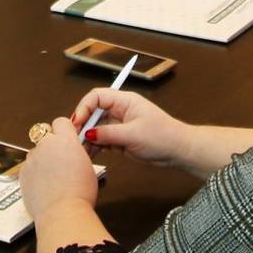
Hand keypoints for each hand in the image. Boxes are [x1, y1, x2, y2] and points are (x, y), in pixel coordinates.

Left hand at [18, 118, 100, 217]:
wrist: (62, 213)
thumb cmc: (80, 194)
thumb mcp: (88, 167)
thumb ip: (77, 153)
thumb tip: (73, 153)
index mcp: (65, 140)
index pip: (61, 122)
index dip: (64, 130)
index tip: (66, 138)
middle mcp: (46, 145)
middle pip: (45, 134)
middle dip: (51, 143)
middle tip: (60, 160)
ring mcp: (32, 159)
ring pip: (35, 152)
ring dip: (42, 159)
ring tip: (52, 178)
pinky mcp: (23, 173)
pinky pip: (28, 167)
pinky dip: (34, 173)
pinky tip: (44, 186)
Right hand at [68, 89, 190, 167]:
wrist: (178, 151)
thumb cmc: (162, 136)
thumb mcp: (133, 134)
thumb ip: (108, 133)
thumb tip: (88, 133)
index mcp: (124, 101)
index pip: (96, 97)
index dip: (84, 107)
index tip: (77, 122)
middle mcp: (120, 111)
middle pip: (93, 113)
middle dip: (82, 125)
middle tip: (74, 139)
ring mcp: (119, 125)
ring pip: (96, 128)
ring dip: (87, 138)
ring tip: (80, 151)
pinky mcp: (120, 139)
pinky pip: (102, 140)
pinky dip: (95, 147)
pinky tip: (89, 155)